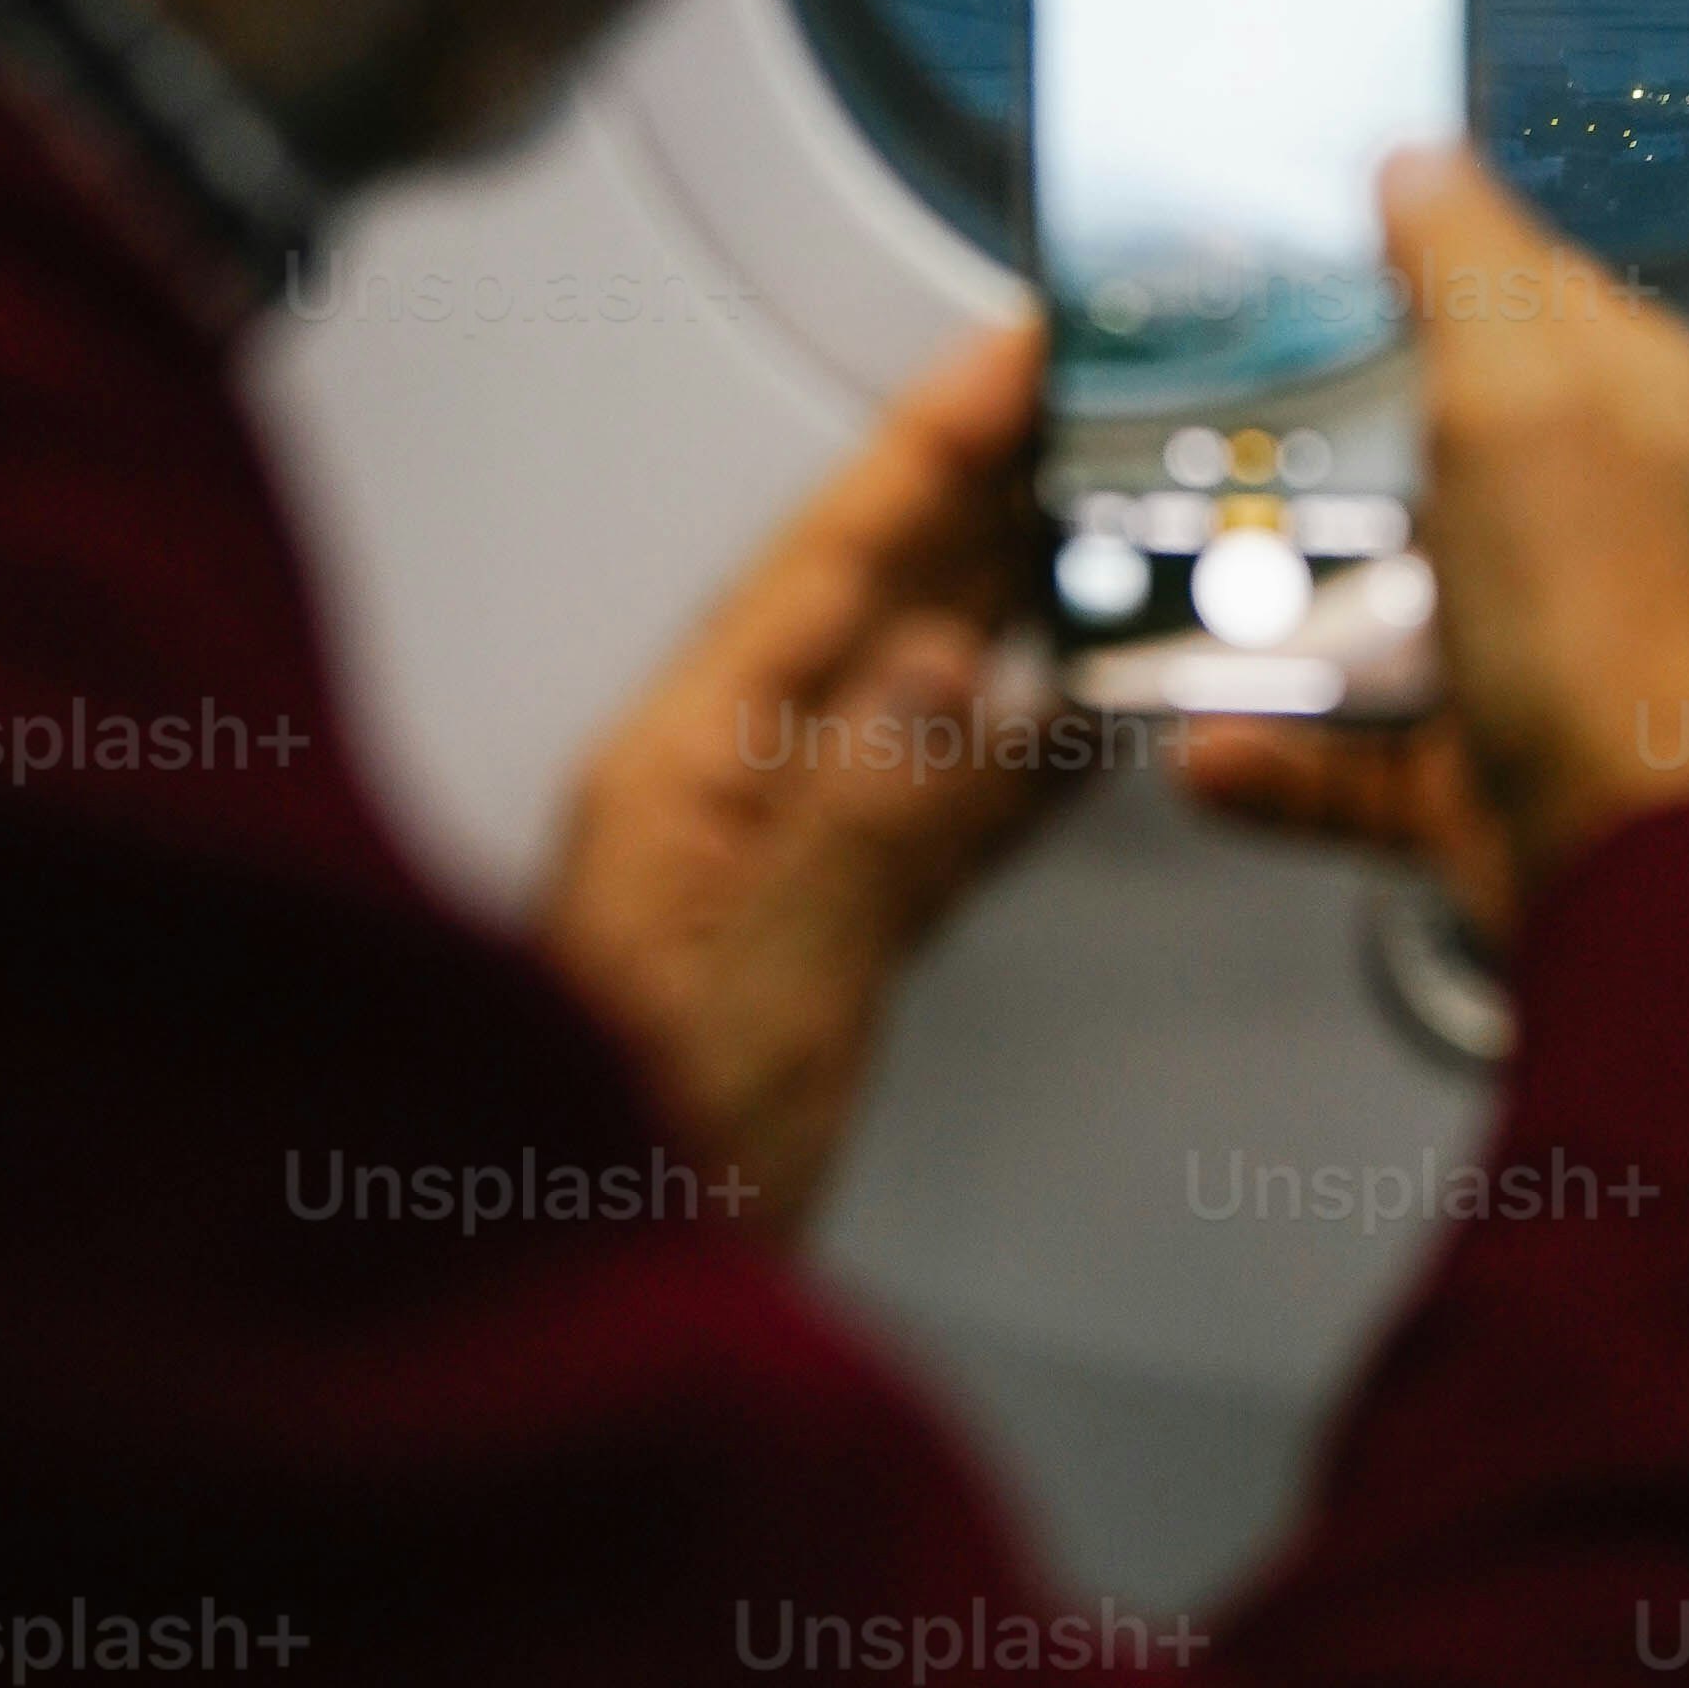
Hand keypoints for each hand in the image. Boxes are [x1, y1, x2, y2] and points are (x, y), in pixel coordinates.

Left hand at [537, 308, 1059, 1230]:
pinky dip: (1019, 756)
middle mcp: (715, 800)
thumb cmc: (616, 1196)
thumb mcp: (757, 1003)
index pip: (829, 565)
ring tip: (1123, 515)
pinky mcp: (814, 952)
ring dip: (1022, 602)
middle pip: (878, 602)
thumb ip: (861, 828)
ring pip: (919, 697)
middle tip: (1106, 397)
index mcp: (679, 779)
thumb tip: (959, 667)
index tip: (1020, 351)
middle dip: (991, 490)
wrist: (565, 1336)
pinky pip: (935, 814)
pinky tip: (1080, 721)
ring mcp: (764, 871)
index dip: (932, 447)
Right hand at [1178, 144, 1688, 945]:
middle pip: (1420, 448)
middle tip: (1197, 429)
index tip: (1280, 255)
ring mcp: (1533, 652)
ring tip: (1181, 590)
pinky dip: (1278, 757)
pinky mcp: (1484, 772)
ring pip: (1378, 604)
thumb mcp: (1528, 394)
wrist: (1655, 883)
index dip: (1396, 256)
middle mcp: (1584, 519)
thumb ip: (1468, 263)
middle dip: (1307, 447)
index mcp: (1620, 401)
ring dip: (1273, 610)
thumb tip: (1421, 160)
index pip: (1504, 285)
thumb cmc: (1629, 637)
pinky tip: (1216, 747)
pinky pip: (1354, 754)